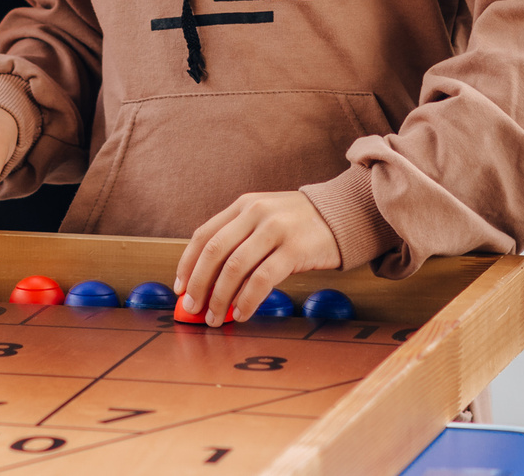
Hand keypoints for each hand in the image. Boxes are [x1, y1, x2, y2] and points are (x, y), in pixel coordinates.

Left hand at [173, 190, 341, 326]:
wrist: (343, 215)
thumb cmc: (298, 224)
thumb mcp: (264, 219)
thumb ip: (239, 240)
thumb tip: (208, 283)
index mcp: (243, 205)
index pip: (204, 235)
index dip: (187, 265)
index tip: (180, 289)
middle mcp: (256, 214)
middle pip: (214, 252)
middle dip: (199, 285)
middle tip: (193, 309)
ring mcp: (275, 230)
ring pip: (235, 268)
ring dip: (220, 298)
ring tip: (216, 318)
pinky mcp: (294, 250)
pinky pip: (262, 280)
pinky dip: (247, 301)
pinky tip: (243, 314)